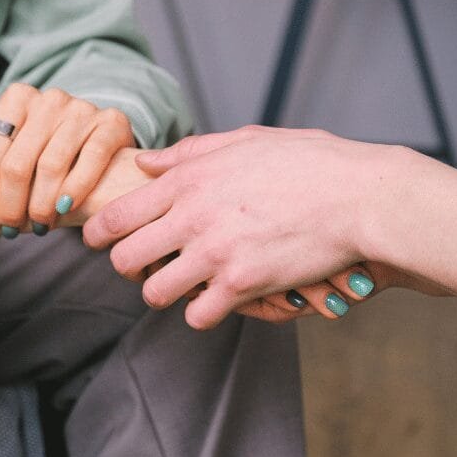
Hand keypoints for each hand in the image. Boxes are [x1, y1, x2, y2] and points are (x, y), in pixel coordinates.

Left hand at [0, 83, 134, 236]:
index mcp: (18, 97)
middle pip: (17, 164)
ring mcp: (82, 109)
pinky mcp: (111, 123)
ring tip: (38, 226)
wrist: (95, 140)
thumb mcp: (7, 133)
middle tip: (10, 231)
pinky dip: (75, 188)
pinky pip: (91, 158)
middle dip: (10, 206)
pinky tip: (64, 209)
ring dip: (41, 205)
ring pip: (51, 166)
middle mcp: (50, 99)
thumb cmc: (41, 144)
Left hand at [83, 126, 399, 328]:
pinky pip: (197, 315)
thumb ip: (190, 153)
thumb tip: (146, 161)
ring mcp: (214, 253)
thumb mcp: (245, 141)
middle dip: (128, 267)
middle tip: (144, 267)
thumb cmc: (309, 163)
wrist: (359, 196)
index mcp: (188, 179)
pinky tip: (216, 300)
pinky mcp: (241, 285)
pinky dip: (202, 312)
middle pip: (124, 259)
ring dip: (164, 292)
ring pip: (154, 293)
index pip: (116, 215)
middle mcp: (192, 216)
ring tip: (181, 285)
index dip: (97, 233)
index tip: (97, 240)